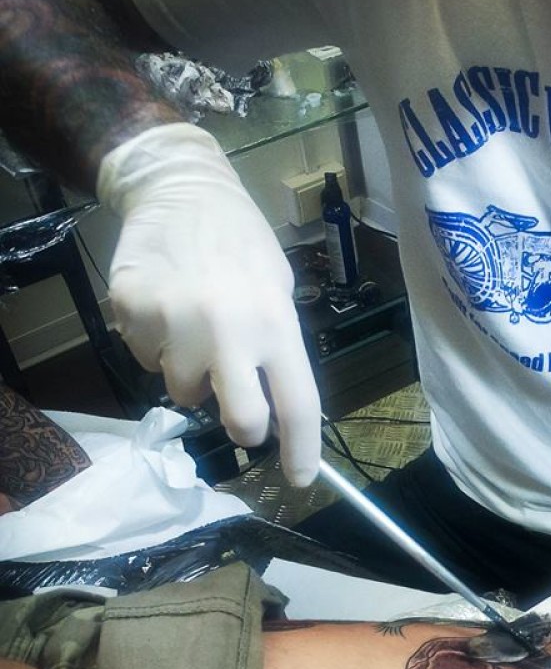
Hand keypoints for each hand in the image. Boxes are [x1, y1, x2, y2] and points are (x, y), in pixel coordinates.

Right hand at [97, 123, 321, 485]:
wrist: (178, 188)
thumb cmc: (240, 243)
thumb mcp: (277, 288)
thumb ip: (275, 346)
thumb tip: (274, 406)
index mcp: (274, 323)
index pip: (297, 403)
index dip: (301, 450)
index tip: (299, 480)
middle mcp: (227, 330)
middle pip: (241, 421)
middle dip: (244, 427)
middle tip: (241, 411)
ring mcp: (174, 325)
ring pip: (184, 393)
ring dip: (191, 374)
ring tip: (194, 326)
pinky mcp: (132, 315)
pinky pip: (146, 361)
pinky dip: (156, 347)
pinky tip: (165, 309)